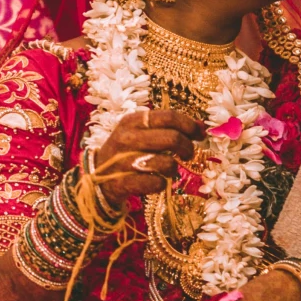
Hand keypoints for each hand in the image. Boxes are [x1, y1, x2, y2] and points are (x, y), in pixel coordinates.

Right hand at [86, 109, 203, 203]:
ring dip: (173, 168)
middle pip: (172, 138)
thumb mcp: (143, 134)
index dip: (189, 125)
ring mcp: (122, 161)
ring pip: (165, 163)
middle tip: (188, 154)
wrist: (97, 178)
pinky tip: (157, 182)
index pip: (169, 116)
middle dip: (187, 148)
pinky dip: (161, 184)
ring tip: (169, 170)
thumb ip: (170, 128)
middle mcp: (126, 138)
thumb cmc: (127, 152)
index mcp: (132, 121)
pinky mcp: (122, 183)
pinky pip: (154, 184)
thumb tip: (203, 127)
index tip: (199, 135)